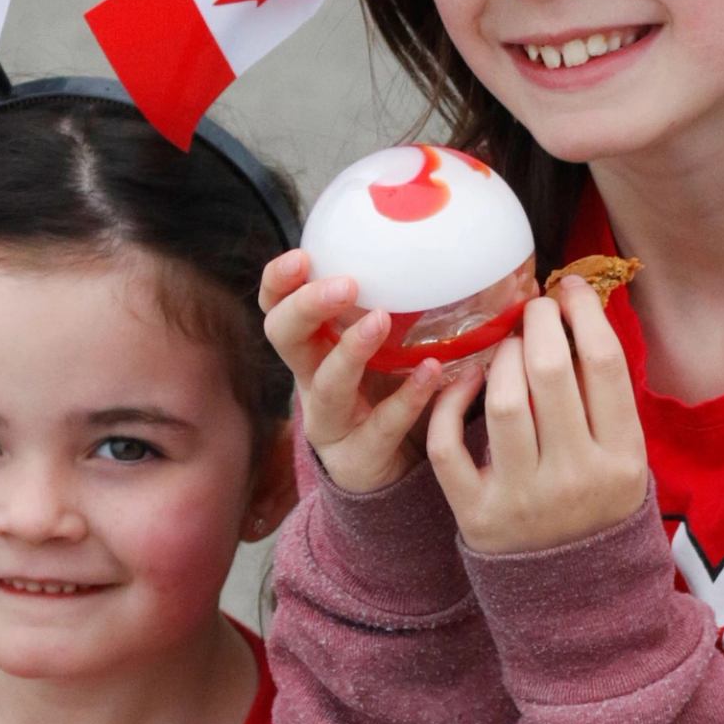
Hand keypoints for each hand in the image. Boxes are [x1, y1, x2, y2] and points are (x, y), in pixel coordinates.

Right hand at [260, 249, 483, 496]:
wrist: (395, 475)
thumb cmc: (388, 396)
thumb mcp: (386, 348)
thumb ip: (399, 307)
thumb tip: (446, 247)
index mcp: (312, 347)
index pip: (277, 307)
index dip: (278, 283)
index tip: (301, 257)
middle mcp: (311, 381)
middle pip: (284, 338)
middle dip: (306, 307)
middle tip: (345, 284)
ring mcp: (331, 422)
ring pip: (327, 386)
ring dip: (351, 351)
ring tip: (380, 321)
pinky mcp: (358, 457)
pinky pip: (380, 426)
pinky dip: (408, 397)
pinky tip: (431, 372)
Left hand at [426, 278, 647, 553]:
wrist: (573, 594)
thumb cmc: (596, 505)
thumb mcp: (622, 458)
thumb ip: (604, 398)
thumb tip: (575, 313)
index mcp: (622, 459)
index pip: (604, 364)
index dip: (583, 312)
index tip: (567, 289)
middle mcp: (575, 478)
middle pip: (550, 373)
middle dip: (538, 324)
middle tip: (533, 310)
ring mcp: (523, 499)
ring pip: (502, 401)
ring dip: (501, 358)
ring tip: (507, 348)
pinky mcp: (476, 514)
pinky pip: (449, 444)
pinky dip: (449, 403)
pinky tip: (462, 382)